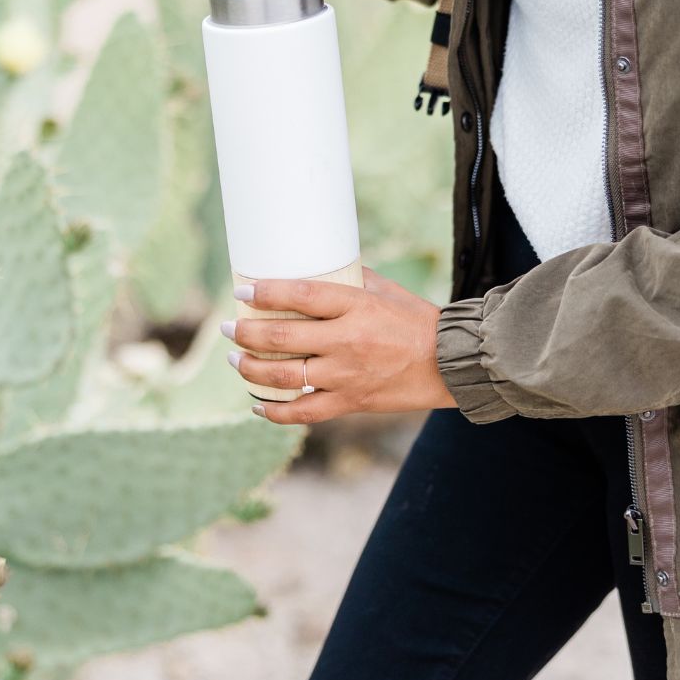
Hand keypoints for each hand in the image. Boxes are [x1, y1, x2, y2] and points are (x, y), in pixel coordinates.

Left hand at [223, 268, 457, 424]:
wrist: (450, 363)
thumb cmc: (419, 321)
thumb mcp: (386, 290)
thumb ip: (351, 280)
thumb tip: (316, 267)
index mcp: (357, 306)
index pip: (301, 295)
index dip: (266, 293)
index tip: (242, 290)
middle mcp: (347, 340)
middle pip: (283, 337)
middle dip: (246, 332)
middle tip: (228, 327)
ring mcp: (347, 375)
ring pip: (285, 376)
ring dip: (252, 369)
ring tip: (235, 360)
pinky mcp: (351, 402)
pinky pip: (304, 411)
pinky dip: (276, 412)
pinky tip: (258, 406)